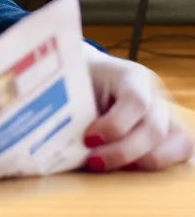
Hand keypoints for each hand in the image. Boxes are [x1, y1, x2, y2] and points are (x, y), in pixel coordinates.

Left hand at [82, 47, 192, 171]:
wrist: (92, 72)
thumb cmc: (81, 80)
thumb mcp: (74, 86)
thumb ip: (75, 108)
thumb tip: (59, 134)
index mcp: (130, 75)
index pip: (136, 100)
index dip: (115, 125)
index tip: (88, 139)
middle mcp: (155, 93)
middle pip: (154, 128)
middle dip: (123, 152)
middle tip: (93, 162)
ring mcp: (167, 111)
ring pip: (177, 142)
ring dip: (143, 162)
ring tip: (111, 166)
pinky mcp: (172, 130)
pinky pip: (181, 149)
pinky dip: (158, 163)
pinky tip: (128, 168)